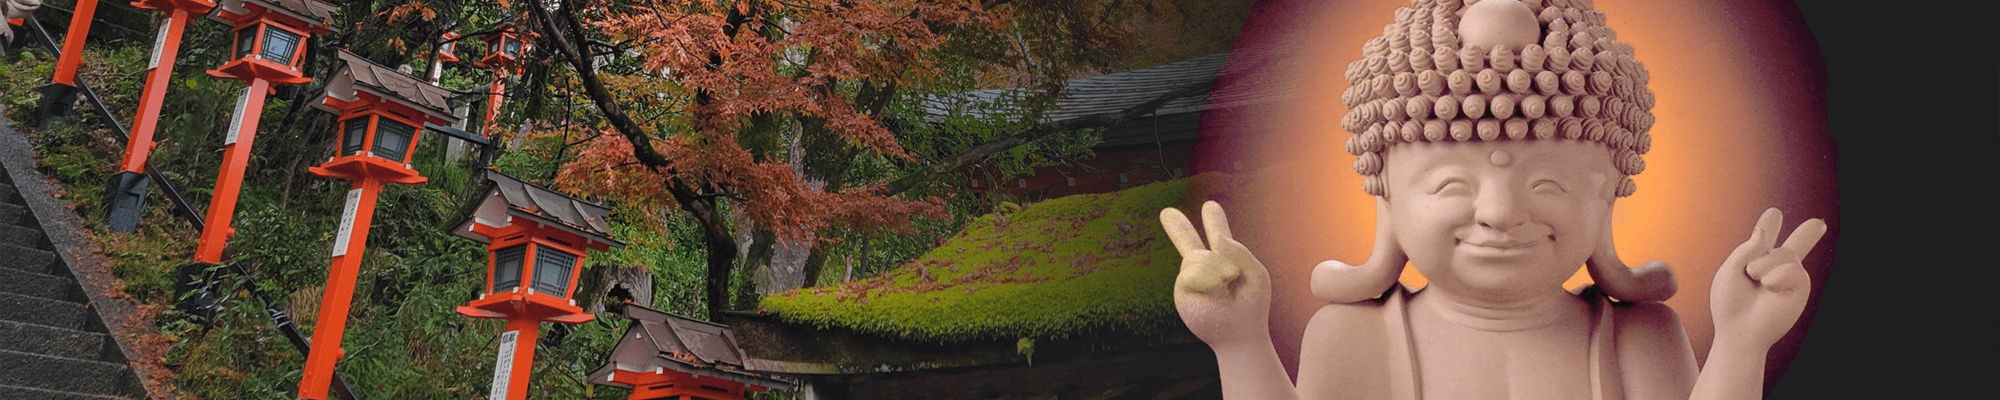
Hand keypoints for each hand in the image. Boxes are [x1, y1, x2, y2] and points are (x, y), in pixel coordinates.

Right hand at [1161, 201, 1272, 347]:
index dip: (1215, 223)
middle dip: (1178, 228)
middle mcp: (1207, 268)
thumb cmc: (1251, 307)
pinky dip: (1208, 278)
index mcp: (1227, 261)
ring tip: (1229, 281)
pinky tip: (1218, 287)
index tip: (1210, 206)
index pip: (1219, 237)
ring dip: (1217, 267)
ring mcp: (1192, 278)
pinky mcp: (1183, 290)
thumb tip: (1217, 240)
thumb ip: (1240, 252)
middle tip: (1167, 213)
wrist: (1240, 334)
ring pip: (1197, 257)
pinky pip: (1190, 273)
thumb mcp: (1256, 275)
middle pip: (1189, 242)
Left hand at [1710, 208, 1824, 352]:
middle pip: (1791, 247)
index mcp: (1754, 265)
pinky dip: (1777, 274)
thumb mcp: (1731, 271)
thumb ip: (1747, 248)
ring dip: (1763, 264)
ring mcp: (1789, 279)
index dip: (1770, 228)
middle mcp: (1775, 270)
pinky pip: (1794, 269)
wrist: (1738, 332)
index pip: (1765, 242)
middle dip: (1807, 235)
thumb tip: (1765, 231)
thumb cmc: (1730, 305)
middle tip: (1818, 224)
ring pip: (1785, 253)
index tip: (1774, 214)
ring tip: (1756, 280)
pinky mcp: (1799, 289)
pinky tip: (1768, 285)